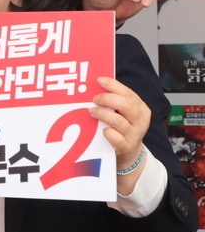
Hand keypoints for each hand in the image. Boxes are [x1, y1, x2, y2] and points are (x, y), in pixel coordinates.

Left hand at [91, 75, 151, 193]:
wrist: (129, 151)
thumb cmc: (121, 126)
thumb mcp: (122, 112)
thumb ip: (114, 100)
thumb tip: (94, 84)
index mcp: (140, 108)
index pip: (129, 93)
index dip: (114, 86)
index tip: (99, 80)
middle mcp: (140, 121)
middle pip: (126, 106)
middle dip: (108, 99)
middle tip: (94, 99)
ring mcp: (134, 135)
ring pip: (119, 122)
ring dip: (103, 115)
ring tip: (92, 112)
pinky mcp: (126, 147)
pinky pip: (116, 139)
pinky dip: (108, 133)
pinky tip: (102, 130)